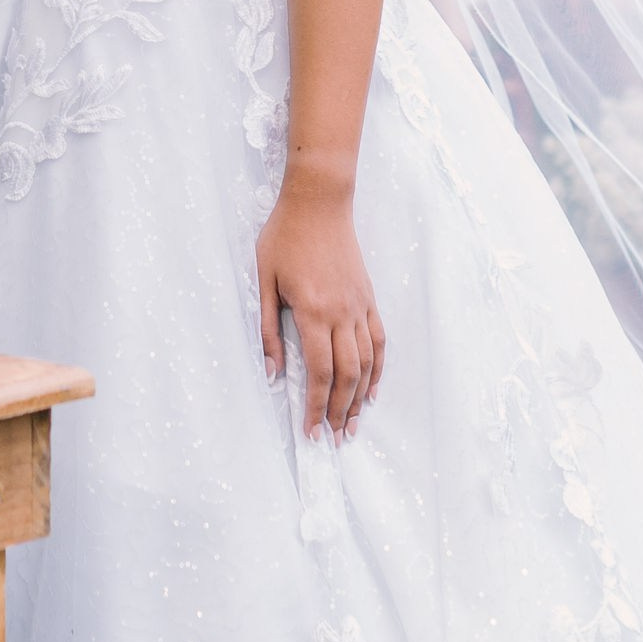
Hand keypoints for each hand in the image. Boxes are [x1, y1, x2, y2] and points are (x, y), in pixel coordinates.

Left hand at [256, 168, 383, 442]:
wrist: (319, 201)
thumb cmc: (284, 236)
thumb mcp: (264, 280)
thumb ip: (267, 329)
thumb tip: (271, 373)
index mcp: (312, 312)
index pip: (317, 372)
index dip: (315, 407)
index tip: (310, 432)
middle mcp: (341, 314)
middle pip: (346, 376)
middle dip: (340, 412)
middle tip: (334, 440)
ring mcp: (359, 306)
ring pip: (366, 363)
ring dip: (360, 398)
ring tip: (353, 425)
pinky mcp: (368, 298)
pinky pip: (378, 341)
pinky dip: (378, 369)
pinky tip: (372, 389)